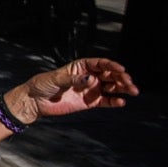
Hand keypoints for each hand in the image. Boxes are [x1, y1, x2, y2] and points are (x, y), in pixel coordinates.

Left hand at [11, 58, 138, 123]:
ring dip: (123, 89)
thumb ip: (74, 79)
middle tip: (130, 83)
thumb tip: (91, 80)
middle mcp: (88, 77)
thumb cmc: (42, 85)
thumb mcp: (56, 79)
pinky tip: (121, 102)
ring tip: (132, 91)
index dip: (112, 65)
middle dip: (121, 78)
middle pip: (110, 75)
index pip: (100, 64)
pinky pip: (106, 101)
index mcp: (80, 67)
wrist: (35, 102)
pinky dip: (114, 101)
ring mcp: (90, 90)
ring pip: (111, 88)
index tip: (121, 69)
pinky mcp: (90, 103)